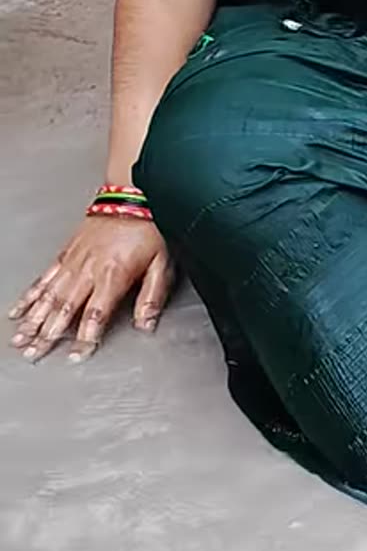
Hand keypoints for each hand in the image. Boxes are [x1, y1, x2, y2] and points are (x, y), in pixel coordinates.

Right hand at [9, 215, 171, 362]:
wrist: (132, 196)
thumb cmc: (150, 229)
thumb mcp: (162, 264)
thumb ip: (152, 297)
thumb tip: (146, 325)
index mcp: (113, 276)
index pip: (96, 314)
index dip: (85, 336)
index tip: (77, 354)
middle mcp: (88, 270)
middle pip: (64, 309)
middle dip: (48, 334)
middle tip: (35, 354)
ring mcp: (74, 261)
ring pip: (48, 296)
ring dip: (33, 319)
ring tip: (21, 339)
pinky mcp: (66, 253)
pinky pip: (44, 278)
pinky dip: (30, 296)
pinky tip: (19, 310)